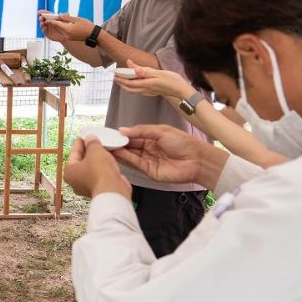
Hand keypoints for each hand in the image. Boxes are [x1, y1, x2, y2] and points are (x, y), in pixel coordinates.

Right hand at [37, 11, 70, 42]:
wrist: (70, 36)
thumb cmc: (70, 27)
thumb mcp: (70, 20)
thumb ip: (66, 16)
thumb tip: (60, 14)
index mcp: (54, 18)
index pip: (47, 14)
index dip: (43, 12)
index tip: (40, 11)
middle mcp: (50, 23)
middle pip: (43, 19)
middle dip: (41, 17)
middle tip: (41, 17)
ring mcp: (49, 28)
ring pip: (43, 25)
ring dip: (42, 23)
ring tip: (42, 22)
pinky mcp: (49, 34)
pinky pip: (45, 32)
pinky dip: (44, 30)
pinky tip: (44, 28)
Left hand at [38, 11, 93, 41]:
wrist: (93, 35)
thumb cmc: (87, 26)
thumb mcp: (77, 19)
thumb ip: (67, 18)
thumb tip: (59, 15)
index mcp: (68, 29)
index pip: (56, 24)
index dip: (49, 20)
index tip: (44, 17)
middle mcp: (66, 35)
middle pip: (54, 28)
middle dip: (47, 23)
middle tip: (42, 18)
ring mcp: (67, 38)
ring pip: (55, 32)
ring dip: (49, 27)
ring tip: (44, 21)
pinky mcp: (68, 38)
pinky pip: (58, 34)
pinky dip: (54, 30)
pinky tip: (52, 26)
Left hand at [64, 136, 130, 198]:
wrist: (113, 191)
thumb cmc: (100, 171)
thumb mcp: (95, 151)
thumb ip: (92, 143)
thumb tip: (90, 138)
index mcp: (69, 171)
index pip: (74, 152)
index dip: (81, 142)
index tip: (86, 135)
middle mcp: (75, 181)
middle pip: (82, 161)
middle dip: (90, 151)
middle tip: (96, 141)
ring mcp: (87, 187)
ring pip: (91, 168)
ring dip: (98, 159)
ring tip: (105, 149)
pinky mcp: (98, 189)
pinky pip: (99, 175)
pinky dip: (104, 167)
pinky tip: (110, 160)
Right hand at [112, 124, 227, 188]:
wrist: (197, 160)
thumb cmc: (184, 143)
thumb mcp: (161, 131)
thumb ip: (141, 130)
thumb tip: (123, 129)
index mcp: (152, 137)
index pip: (133, 135)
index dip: (122, 134)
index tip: (110, 133)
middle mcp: (148, 149)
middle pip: (129, 146)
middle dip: (117, 143)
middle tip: (104, 141)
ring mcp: (148, 160)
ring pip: (129, 155)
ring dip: (118, 151)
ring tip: (106, 146)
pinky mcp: (148, 171)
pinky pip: (134, 164)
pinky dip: (125, 158)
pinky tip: (116, 153)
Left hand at [113, 59, 192, 99]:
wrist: (181, 91)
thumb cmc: (172, 80)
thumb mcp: (159, 73)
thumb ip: (145, 71)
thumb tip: (133, 68)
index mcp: (146, 84)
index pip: (129, 82)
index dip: (121, 79)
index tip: (115, 74)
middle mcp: (146, 89)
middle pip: (129, 88)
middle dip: (121, 83)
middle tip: (116, 77)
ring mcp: (149, 92)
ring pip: (133, 90)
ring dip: (126, 86)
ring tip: (122, 80)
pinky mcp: (152, 92)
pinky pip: (138, 91)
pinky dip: (133, 87)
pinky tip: (134, 84)